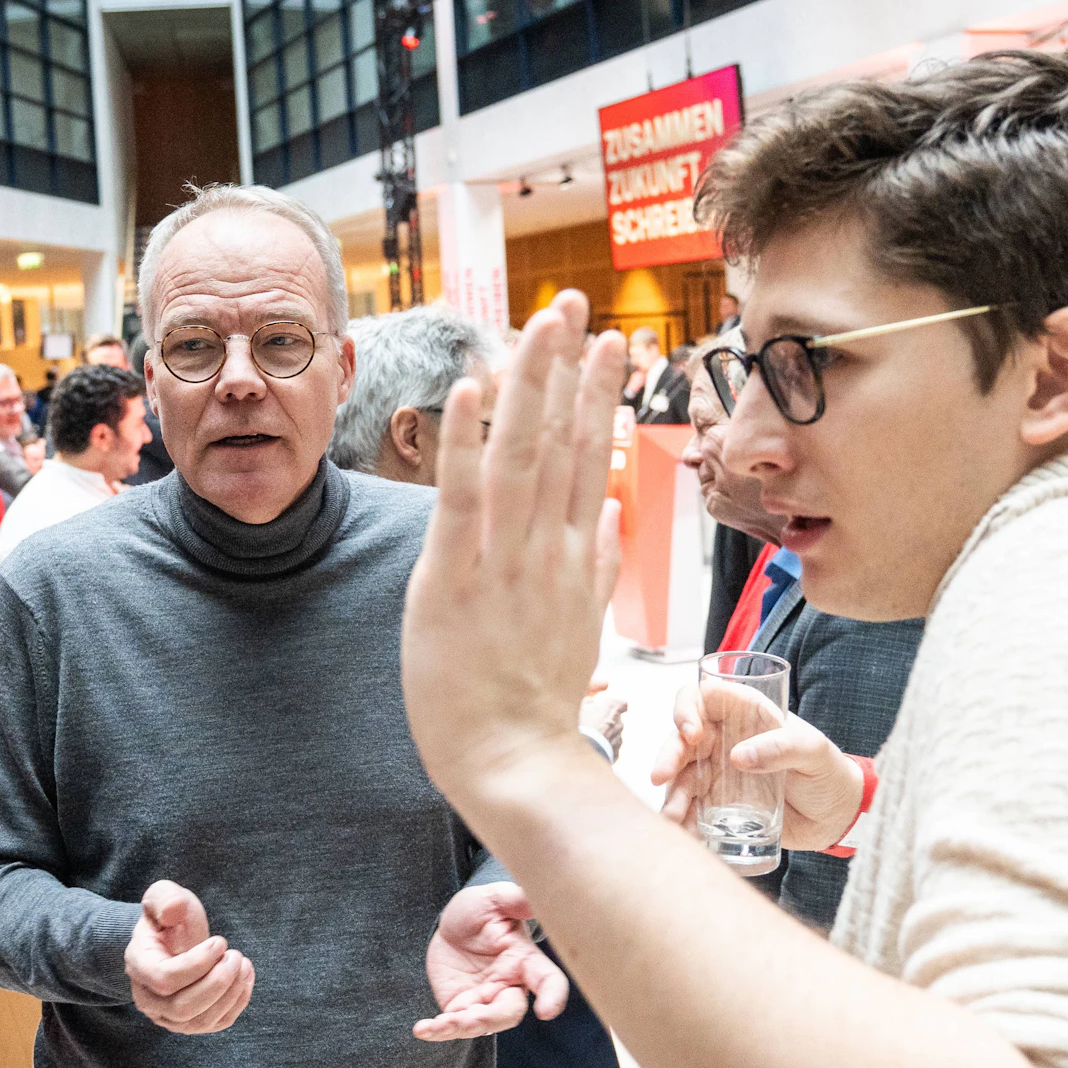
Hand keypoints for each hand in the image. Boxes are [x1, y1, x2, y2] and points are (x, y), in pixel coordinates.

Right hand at [123, 881, 254, 1033]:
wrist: (174, 940)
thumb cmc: (171, 918)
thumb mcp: (165, 896)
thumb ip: (166, 898)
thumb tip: (172, 912)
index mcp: (139, 965)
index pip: (165, 979)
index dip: (197, 964)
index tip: (220, 941)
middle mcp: (148, 998)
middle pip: (182, 1007)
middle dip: (217, 982)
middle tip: (236, 955)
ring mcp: (168, 1015)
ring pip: (199, 1022)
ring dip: (230, 993)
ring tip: (243, 964)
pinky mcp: (191, 1022)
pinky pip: (216, 1024)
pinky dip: (237, 1003)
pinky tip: (245, 978)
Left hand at [402, 290, 627, 803]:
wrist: (514, 763)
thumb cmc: (536, 706)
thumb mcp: (581, 630)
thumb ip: (597, 564)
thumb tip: (611, 510)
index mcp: (574, 558)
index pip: (585, 458)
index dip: (594, 395)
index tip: (607, 342)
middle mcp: (546, 549)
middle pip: (561, 441)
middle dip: (569, 366)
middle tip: (576, 303)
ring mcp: (504, 561)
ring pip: (522, 455)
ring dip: (531, 382)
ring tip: (543, 321)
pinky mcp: (456, 579)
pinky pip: (463, 498)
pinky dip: (468, 440)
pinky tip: (476, 386)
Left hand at [414, 882, 567, 1040]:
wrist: (450, 924)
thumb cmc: (481, 909)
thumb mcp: (495, 898)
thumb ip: (516, 899)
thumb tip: (536, 896)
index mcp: (525, 960)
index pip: (548, 981)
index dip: (552, 997)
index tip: (545, 1012)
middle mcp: (509, 985)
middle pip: (510, 1012)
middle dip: (490, 1019)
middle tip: (466, 1017)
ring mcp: (485, 1000)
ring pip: (481, 1024)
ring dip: (461, 1027)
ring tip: (438, 1024)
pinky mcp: (461, 1008)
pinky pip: (453, 1026)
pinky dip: (438, 1031)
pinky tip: (422, 1029)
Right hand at [651, 683, 864, 850]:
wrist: (836, 818)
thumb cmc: (829, 773)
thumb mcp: (815, 752)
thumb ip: (783, 747)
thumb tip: (738, 756)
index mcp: (746, 715)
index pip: (703, 698)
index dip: (688, 708)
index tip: (692, 733)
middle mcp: (725, 740)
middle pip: (682, 739)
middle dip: (667, 755)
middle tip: (661, 778)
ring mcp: (718, 774)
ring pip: (680, 777)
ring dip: (670, 795)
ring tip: (672, 818)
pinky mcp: (718, 805)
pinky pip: (690, 809)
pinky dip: (682, 820)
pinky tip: (682, 834)